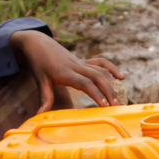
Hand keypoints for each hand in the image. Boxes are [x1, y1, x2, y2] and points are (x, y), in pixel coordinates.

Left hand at [11, 30, 126, 111]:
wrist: (38, 44)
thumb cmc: (39, 64)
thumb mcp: (40, 81)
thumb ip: (44, 98)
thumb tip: (39, 114)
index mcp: (66, 72)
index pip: (85, 83)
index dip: (96, 93)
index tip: (104, 105)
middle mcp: (76, 66)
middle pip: (97, 77)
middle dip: (108, 91)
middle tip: (115, 107)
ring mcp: (81, 62)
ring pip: (101, 71)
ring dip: (111, 84)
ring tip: (118, 99)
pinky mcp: (83, 61)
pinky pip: (100, 63)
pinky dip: (111, 69)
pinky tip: (120, 77)